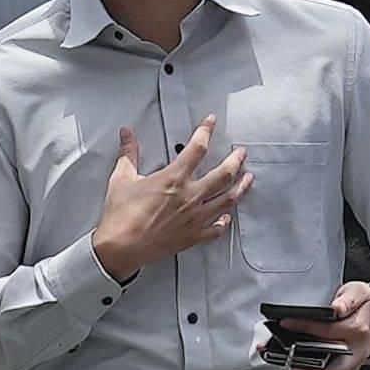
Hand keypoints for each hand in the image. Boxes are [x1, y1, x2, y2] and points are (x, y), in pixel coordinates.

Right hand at [92, 119, 249, 281]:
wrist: (121, 247)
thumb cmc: (121, 215)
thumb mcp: (122, 178)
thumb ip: (128, 153)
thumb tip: (126, 135)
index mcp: (174, 179)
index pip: (197, 148)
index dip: (206, 131)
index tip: (211, 122)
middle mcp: (190, 196)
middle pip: (224, 174)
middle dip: (236, 160)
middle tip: (242, 153)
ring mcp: (195, 217)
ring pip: (227, 200)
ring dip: (241, 188)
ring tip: (248, 179)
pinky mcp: (193, 236)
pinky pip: (216, 229)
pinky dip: (224, 223)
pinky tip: (227, 218)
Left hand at [291, 282, 369, 369]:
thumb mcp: (359, 292)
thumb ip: (347, 299)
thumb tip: (336, 308)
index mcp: (358, 329)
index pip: (327, 331)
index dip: (304, 327)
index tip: (287, 324)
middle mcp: (358, 348)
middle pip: (334, 368)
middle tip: (291, 364)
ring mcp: (357, 358)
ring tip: (295, 368)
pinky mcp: (354, 363)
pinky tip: (307, 368)